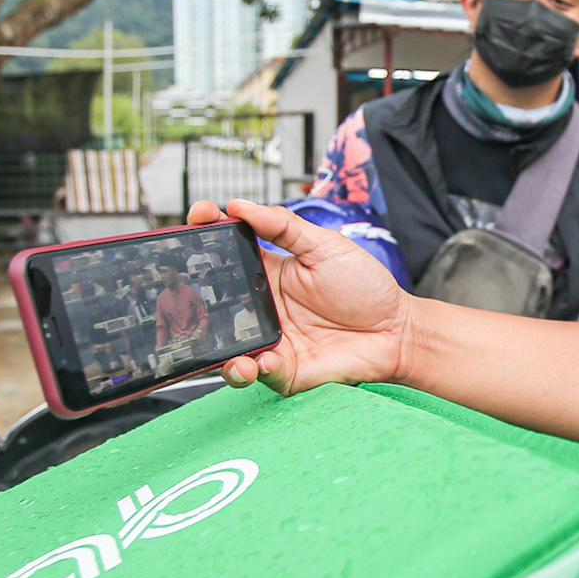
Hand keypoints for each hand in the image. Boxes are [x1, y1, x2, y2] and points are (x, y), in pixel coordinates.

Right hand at [185, 197, 414, 394]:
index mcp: (269, 273)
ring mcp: (270, 339)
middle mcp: (262, 307)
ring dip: (215, 344)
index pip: (226, 252)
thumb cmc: (366, 287)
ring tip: (219, 339)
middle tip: (181, 282)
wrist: (398, 330)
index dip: (207, 233)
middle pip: (214, 300)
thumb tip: (239, 204)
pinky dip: (251, 369)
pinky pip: (257, 373)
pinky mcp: (284, 370)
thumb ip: (282, 226)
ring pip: (226, 344)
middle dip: (190, 292)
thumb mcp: (324, 246)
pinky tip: (258, 361)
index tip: (199, 215)